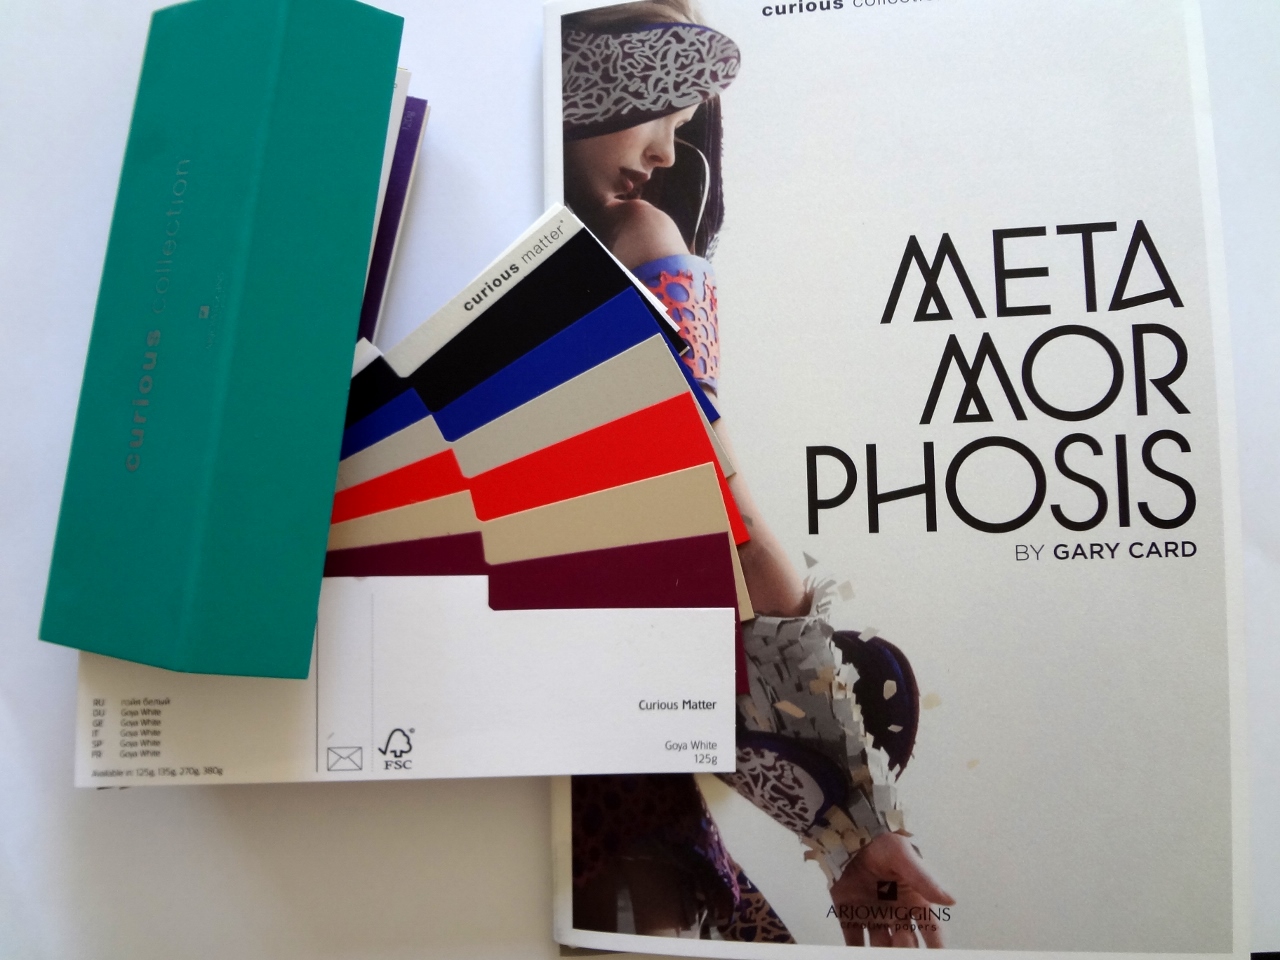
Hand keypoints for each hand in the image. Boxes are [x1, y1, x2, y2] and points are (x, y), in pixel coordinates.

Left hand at [828, 832, 954, 947]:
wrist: (846, 834)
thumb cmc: (880, 844)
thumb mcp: (903, 856)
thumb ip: (924, 879)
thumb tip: (950, 901)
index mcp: (913, 900)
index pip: (931, 930)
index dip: (937, 947)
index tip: (939, 957)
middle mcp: (895, 912)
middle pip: (906, 944)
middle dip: (906, 951)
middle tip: (901, 952)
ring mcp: (872, 916)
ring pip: (881, 946)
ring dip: (882, 955)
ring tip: (880, 958)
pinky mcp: (849, 916)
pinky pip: (854, 941)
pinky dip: (856, 953)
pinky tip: (856, 958)